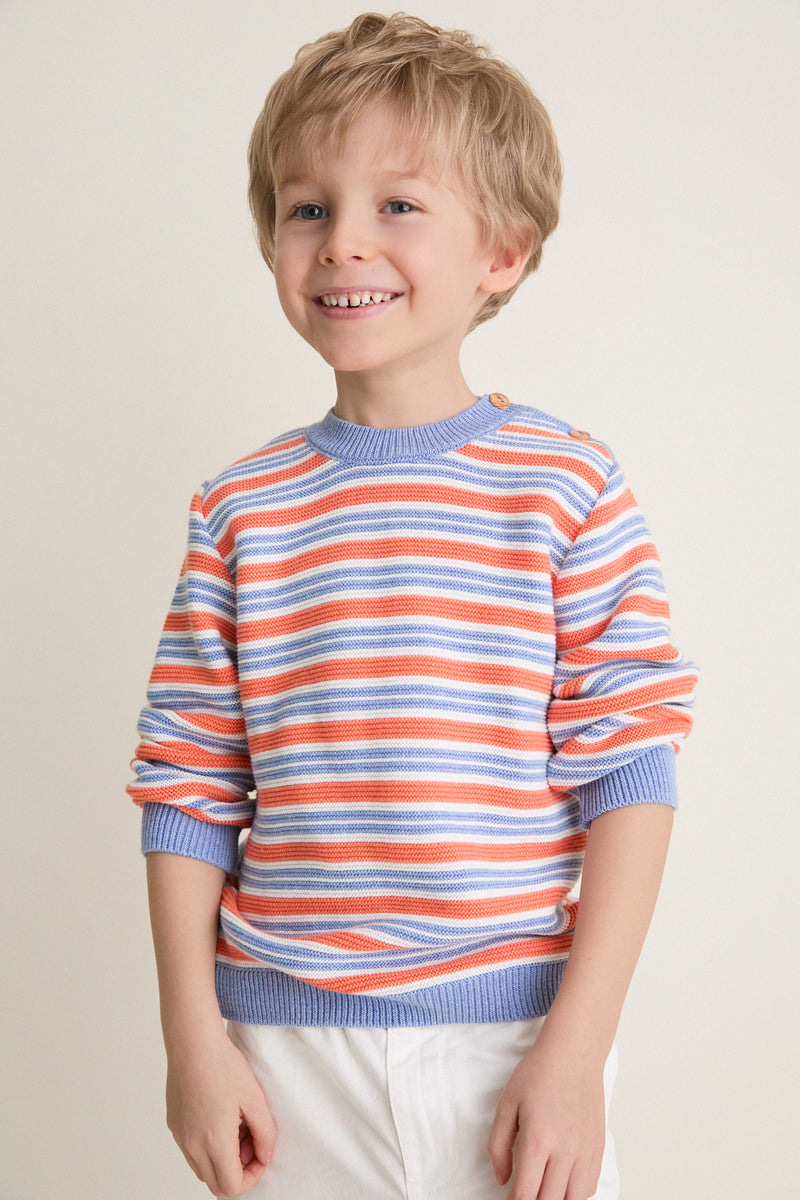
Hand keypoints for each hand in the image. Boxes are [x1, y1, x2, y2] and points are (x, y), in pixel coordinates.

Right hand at [165, 1023, 277, 1196]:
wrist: (193, 1042)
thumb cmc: (223, 1065)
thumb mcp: (255, 1098)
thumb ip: (265, 1133)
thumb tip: (265, 1156)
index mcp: (214, 1142)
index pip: (231, 1187)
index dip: (252, 1178)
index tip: (261, 1155)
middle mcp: (192, 1145)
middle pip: (216, 1184)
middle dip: (238, 1171)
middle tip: (250, 1141)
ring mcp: (180, 1136)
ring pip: (202, 1169)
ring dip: (222, 1160)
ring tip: (237, 1126)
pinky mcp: (174, 1126)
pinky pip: (192, 1151)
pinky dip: (208, 1147)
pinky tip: (221, 1117)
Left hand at [487, 1032, 605, 1199]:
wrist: (573, 1053)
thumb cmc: (539, 1073)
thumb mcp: (506, 1103)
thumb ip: (498, 1145)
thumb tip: (502, 1179)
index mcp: (538, 1140)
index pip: (525, 1195)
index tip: (507, 1199)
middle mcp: (565, 1151)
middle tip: (521, 1193)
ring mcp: (585, 1152)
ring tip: (541, 1190)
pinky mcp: (598, 1149)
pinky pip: (589, 1188)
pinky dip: (574, 1194)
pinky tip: (561, 1185)